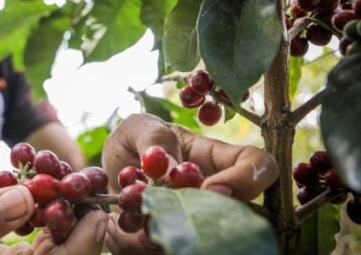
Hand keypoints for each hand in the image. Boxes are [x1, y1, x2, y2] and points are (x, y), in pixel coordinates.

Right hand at [0, 185, 107, 254]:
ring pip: (55, 247)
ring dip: (69, 216)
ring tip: (78, 184)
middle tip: (95, 189)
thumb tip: (22, 201)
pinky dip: (50, 215)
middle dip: (83, 225)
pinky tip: (51, 192)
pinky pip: (41, 239)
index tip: (98, 211)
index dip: (82, 244)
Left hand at [101, 113, 278, 253]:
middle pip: (245, 214)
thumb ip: (154, 139)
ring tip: (136, 219)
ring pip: (207, 240)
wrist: (110, 170)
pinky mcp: (174, 239)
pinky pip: (166, 249)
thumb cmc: (135, 141)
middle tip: (171, 212)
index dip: (247, 179)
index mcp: (217, 158)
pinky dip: (140, 243)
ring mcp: (198, 220)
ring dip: (170, 233)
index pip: (259, 165)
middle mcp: (216, 193)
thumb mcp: (139, 127)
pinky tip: (120, 225)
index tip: (212, 188)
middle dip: (210, 217)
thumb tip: (172, 169)